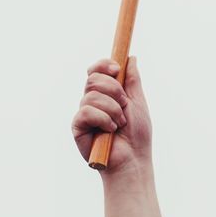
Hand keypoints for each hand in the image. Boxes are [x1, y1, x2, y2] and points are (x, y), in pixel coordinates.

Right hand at [71, 57, 152, 172]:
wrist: (133, 159)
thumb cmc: (137, 134)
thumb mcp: (138, 102)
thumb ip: (132, 80)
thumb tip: (130, 58)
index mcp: (105, 94)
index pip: (96, 70)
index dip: (103, 65)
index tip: (116, 69)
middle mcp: (92, 101)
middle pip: (93, 79)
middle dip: (114, 89)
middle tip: (124, 105)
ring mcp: (84, 114)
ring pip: (91, 95)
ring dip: (112, 109)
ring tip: (120, 123)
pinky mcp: (77, 127)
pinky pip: (86, 111)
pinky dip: (103, 119)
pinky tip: (110, 130)